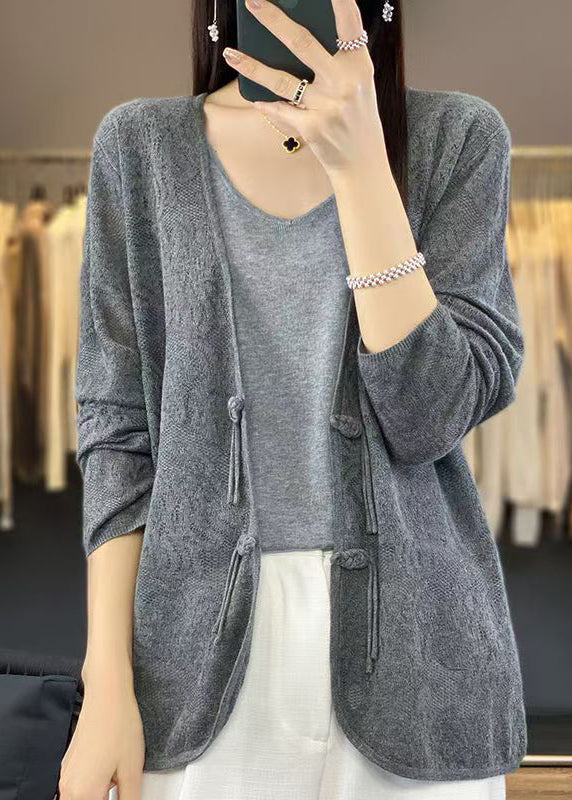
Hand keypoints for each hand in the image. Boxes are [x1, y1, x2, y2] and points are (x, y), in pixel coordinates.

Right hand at [58, 672, 144, 799]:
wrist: (106, 694)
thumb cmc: (118, 724)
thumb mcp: (132, 771)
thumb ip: (129, 799)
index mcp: (83, 793)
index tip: (123, 796)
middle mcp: (68, 787)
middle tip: (120, 790)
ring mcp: (65, 775)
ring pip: (80, 799)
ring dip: (97, 796)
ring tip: (116, 783)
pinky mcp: (68, 765)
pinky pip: (77, 788)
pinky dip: (92, 789)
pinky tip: (108, 775)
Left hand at [222, 0, 387, 177]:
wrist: (362, 164)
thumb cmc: (357, 120)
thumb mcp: (359, 87)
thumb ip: (338, 62)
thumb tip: (296, 39)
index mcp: (359, 66)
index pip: (349, 24)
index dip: (337, 1)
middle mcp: (344, 83)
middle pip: (303, 43)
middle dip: (274, 20)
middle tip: (253, 3)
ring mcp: (327, 106)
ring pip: (282, 80)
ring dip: (252, 66)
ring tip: (231, 54)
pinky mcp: (312, 128)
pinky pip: (280, 110)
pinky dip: (267, 105)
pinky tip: (256, 99)